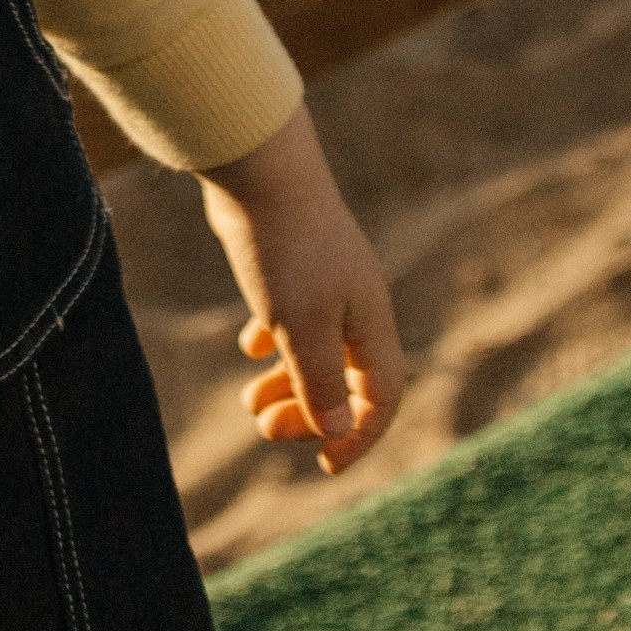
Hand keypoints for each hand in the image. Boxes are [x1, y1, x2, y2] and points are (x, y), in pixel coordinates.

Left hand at [195, 102, 403, 475]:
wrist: (257, 166)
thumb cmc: (285, 249)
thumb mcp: (302, 327)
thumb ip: (321, 382)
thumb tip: (338, 431)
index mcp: (369, 321)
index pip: (381, 396)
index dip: (360, 436)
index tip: (325, 464)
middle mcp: (354, 302)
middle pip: (347, 378)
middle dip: (310, 412)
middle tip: (265, 430)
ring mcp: (324, 278)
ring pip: (316, 347)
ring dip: (288, 381)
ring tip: (249, 405)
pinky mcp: (291, 260)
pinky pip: (292, 314)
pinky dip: (274, 339)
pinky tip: (249, 347)